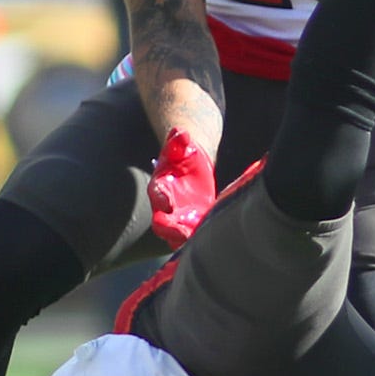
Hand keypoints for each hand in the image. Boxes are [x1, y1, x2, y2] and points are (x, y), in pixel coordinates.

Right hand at [146, 129, 217, 248]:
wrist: (192, 165)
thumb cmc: (183, 154)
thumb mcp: (181, 146)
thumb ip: (178, 141)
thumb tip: (180, 133)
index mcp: (159, 187)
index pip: (157, 194)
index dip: (160, 199)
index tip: (167, 203)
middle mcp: (166, 207)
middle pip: (162, 225)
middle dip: (171, 231)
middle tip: (183, 234)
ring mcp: (179, 219)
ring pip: (178, 237)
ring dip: (187, 242)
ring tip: (200, 243)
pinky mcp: (194, 224)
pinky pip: (195, 236)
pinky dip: (203, 240)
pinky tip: (217, 241)